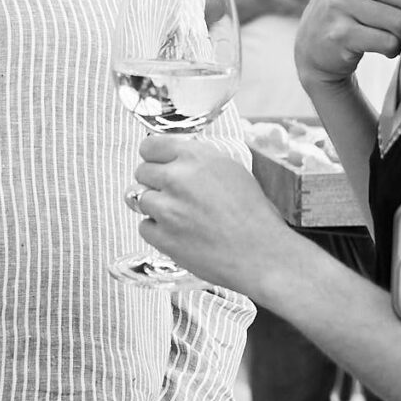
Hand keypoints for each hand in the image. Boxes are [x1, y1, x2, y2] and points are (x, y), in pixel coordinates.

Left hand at [132, 134, 310, 305]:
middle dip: (153, 181)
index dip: (154, 156)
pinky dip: (156, 230)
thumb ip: (200, 162)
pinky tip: (178, 233)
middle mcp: (178, 178)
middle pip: (142, 172)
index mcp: (196, 157)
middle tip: (171, 194)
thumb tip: (177, 161)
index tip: (156, 163)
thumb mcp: (232, 171)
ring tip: (177, 215)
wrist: (262, 254)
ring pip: (138, 198)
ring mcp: (167, 209)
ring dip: (153, 206)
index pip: (151, 146)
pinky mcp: (162, 237)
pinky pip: (144, 227)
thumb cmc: (255, 216)